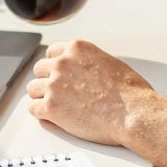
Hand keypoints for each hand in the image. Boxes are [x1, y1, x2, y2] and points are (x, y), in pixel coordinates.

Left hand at [26, 39, 158, 145]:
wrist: (133, 113)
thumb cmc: (130, 92)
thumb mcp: (110, 62)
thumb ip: (89, 62)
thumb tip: (84, 70)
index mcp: (77, 48)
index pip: (52, 52)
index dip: (55, 65)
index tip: (58, 74)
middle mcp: (62, 63)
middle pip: (39, 69)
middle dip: (47, 80)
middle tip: (58, 93)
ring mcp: (54, 85)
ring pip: (33, 89)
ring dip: (42, 97)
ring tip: (56, 106)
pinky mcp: (51, 107)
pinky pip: (33, 108)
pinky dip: (41, 114)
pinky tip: (52, 117)